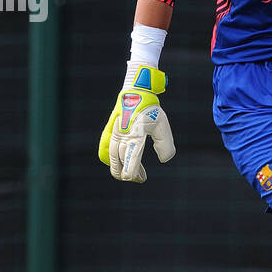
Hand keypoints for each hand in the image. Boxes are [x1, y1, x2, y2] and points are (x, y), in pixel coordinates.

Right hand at [98, 62, 176, 181]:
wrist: (135, 93)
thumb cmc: (150, 110)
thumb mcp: (162, 125)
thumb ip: (165, 144)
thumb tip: (164, 160)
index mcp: (135, 133)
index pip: (131, 155)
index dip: (131, 169)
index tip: (133, 178)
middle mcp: (122, 135)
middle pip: (121, 160)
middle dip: (130, 173)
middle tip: (139, 178)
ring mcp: (114, 134)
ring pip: (112, 157)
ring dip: (120, 168)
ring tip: (127, 175)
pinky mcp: (110, 133)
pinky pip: (106, 150)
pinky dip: (111, 160)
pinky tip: (119, 164)